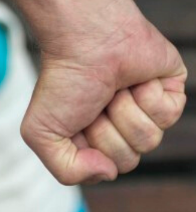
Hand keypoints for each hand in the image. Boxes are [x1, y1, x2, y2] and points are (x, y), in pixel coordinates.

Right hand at [21, 0, 186, 184]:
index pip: (107, 170)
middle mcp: (123, 127)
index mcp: (95, 140)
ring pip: (151, 139)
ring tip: (112, 89)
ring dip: (125, 112)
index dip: (91, 150)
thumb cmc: (61, 82)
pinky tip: (134, 80)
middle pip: (129, 160)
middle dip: (108, 132)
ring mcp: (148, 109)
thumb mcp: (41, 135)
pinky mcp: (171, 90)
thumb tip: (108, 172)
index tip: (77, 121)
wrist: (84, 39)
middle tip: (94, 103)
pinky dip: (147, 97)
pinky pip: (170, 115)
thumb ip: (67, 171)